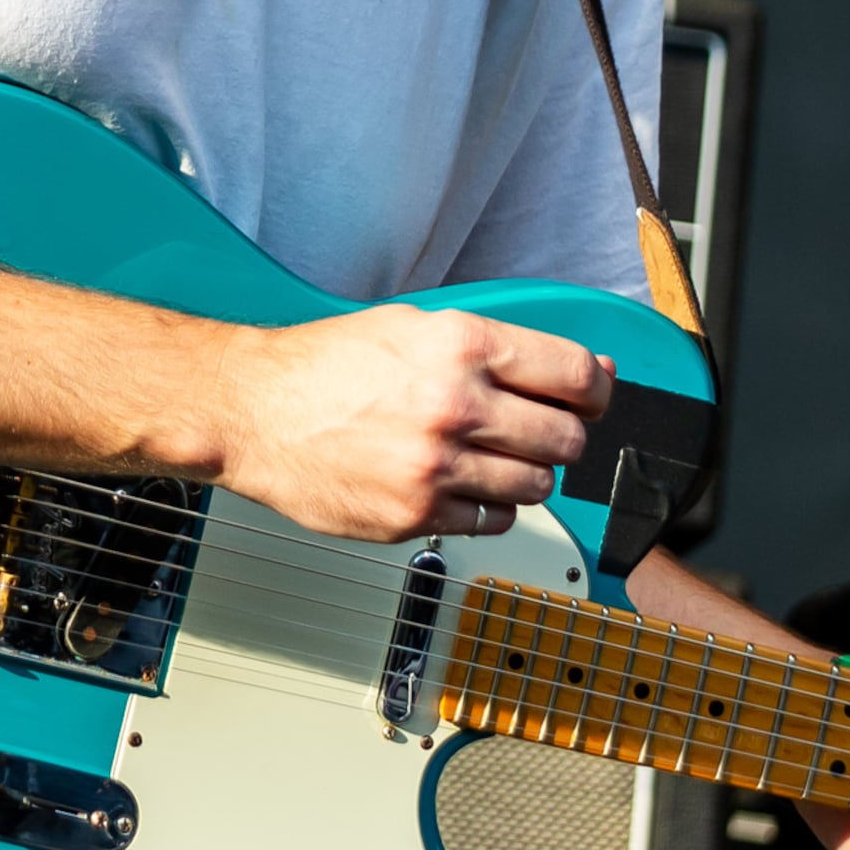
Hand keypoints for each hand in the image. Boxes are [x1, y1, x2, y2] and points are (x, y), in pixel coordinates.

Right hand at [214, 304, 610, 541]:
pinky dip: (489, 508)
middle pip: (565, 438)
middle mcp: (455, 405)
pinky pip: (493, 522)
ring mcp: (435, 467)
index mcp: (460, 346)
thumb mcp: (414, 326)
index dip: (597, 389)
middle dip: (563, 436)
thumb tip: (578, 370)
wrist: (252, 411)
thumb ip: (496, 348)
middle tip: (541, 432)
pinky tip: (462, 486)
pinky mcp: (415, 517)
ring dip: (528, 476)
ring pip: (537, 487)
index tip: (595, 397)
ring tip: (493, 459)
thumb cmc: (325, 366)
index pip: (573, 374)